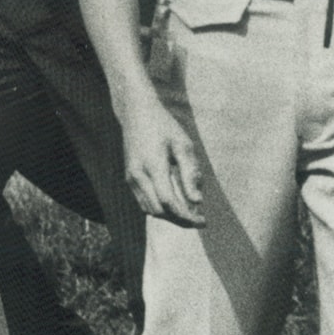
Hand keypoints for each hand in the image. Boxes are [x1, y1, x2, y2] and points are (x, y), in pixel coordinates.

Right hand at [122, 97, 208, 227]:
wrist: (136, 114)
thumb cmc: (164, 127)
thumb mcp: (183, 145)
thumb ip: (190, 173)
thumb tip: (198, 201)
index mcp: (152, 165)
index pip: (169, 202)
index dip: (187, 216)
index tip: (205, 221)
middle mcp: (137, 175)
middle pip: (159, 211)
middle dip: (180, 219)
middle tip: (200, 219)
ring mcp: (130, 177)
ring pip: (150, 210)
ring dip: (170, 216)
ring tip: (190, 213)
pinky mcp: (129, 178)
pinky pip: (144, 203)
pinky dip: (160, 209)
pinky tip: (176, 204)